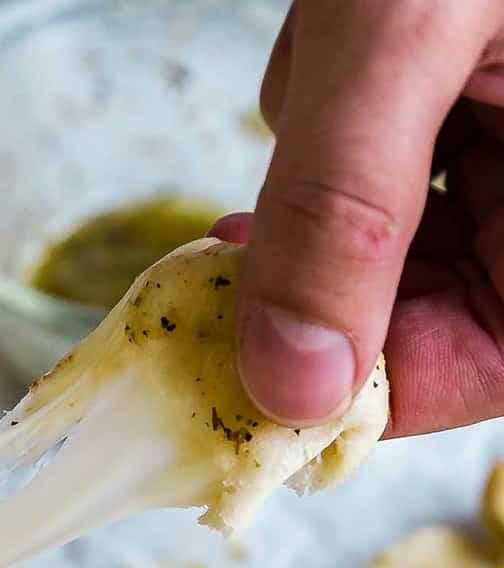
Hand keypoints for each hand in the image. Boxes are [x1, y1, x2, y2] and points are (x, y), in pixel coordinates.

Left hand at [211, 0, 503, 436]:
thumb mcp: (407, 31)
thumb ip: (344, 214)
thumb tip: (286, 387)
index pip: (469, 370)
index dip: (355, 390)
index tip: (237, 377)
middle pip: (419, 308)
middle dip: (317, 268)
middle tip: (233, 254)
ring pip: (383, 231)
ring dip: (322, 176)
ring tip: (344, 60)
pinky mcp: (474, 93)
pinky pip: (383, 153)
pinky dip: (337, 113)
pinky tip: (347, 35)